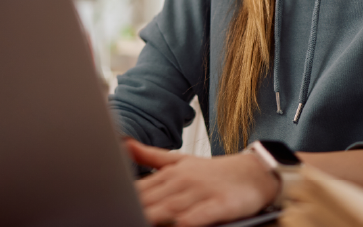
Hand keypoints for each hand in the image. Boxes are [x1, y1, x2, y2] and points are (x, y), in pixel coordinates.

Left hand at [125, 139, 278, 225]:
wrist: (256, 172)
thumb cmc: (215, 172)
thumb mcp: (181, 160)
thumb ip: (151, 156)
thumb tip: (124, 144)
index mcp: (170, 173)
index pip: (140, 188)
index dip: (122, 198)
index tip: (106, 205)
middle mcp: (183, 181)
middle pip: (151, 199)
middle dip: (133, 209)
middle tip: (115, 214)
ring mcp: (202, 192)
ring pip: (171, 208)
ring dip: (154, 216)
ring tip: (138, 220)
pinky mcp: (220, 203)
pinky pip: (201, 215)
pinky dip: (188, 221)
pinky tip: (178, 225)